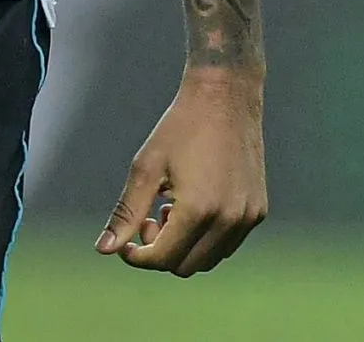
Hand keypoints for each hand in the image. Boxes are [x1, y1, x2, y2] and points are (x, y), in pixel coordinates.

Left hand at [97, 68, 266, 275]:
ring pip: (208, 260)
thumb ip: (126, 212)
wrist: (224, 97)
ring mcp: (248, 217)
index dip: (136, 255)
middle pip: (185, 266)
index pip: (162, 258)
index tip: (124, 241)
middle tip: (149, 218)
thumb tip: (104, 249)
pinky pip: (227, 244)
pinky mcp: (258, 211)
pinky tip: (192, 205)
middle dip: (160, 250)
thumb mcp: (145, 168)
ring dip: (184, 246)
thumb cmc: (179, 128)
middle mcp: (229, 220)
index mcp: (198, 209)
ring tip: (170, 209)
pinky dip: (206, 238)